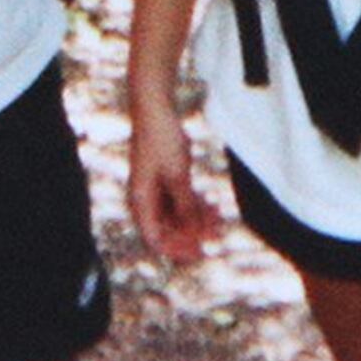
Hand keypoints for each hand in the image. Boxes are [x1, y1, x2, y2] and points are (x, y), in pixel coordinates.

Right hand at [126, 95, 223, 263]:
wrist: (156, 109)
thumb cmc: (160, 140)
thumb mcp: (177, 176)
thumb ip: (185, 206)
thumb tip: (194, 233)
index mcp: (141, 202)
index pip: (156, 239)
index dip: (177, 249)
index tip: (200, 251)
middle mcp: (146, 199)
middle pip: (168, 229)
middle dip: (192, 234)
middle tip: (217, 236)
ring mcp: (156, 189)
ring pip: (178, 215)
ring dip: (197, 220)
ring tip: (220, 219)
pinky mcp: (166, 179)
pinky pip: (181, 201)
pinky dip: (196, 205)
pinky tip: (213, 207)